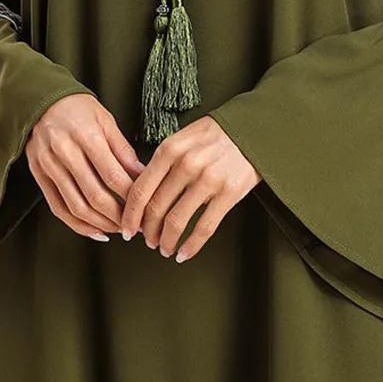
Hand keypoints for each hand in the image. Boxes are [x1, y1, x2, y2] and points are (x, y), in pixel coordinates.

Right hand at [25, 93, 145, 240]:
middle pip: (95, 196)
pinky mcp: (38, 176)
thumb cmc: (78, 109)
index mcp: (86, 136)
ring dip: (101, 224)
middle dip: (119, 217)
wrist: (41, 100)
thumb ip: (123, 150)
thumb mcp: (106, 120)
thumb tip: (144, 176)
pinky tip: (96, 232)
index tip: (146, 208)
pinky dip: (78, 225)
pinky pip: (58, 208)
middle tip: (136, 225)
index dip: (131, 197)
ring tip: (119, 230)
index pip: (113, 175)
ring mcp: (49, 166)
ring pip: (76, 207)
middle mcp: (65, 152)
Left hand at [120, 115, 261, 262]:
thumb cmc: (216, 134)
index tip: (127, 228)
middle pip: (155, 209)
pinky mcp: (229, 193)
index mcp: (169, 150)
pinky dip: (191, 246)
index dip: (130, 215)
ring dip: (166, 242)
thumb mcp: (182, 138)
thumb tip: (142, 193)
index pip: (140, 190)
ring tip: (165, 248)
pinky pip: (204, 228)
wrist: (254, 128)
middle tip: (147, 240)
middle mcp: (186, 164)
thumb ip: (163, 162)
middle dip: (147, 232)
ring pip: (176, 222)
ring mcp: (208, 179)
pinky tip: (184, 253)